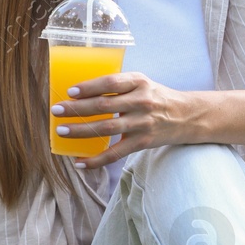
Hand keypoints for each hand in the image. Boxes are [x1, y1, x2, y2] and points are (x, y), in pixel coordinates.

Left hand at [52, 72, 192, 169]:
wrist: (187, 116)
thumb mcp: (142, 84)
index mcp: (139, 82)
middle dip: (77, 108)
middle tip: (56, 110)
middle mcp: (142, 101)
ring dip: (81, 130)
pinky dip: (96, 160)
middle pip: (104, 105)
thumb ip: (118, 86)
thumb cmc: (157, 97)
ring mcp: (142, 123)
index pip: (111, 82)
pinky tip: (80, 162)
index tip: (71, 91)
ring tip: (62, 131)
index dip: (90, 87)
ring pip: (106, 128)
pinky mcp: (143, 142)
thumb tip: (81, 93)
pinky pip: (115, 153)